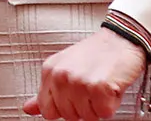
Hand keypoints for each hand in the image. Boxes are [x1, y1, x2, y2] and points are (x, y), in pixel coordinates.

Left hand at [22, 27, 148, 119]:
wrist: (121, 37)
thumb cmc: (97, 52)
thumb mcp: (65, 67)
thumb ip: (47, 91)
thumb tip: (29, 108)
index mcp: (50, 71)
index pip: (47, 110)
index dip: (65, 109)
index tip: (75, 99)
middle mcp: (61, 76)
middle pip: (69, 116)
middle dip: (84, 107)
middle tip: (92, 88)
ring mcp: (79, 82)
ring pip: (87, 117)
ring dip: (98, 106)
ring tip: (101, 85)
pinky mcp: (99, 87)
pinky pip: (104, 113)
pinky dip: (111, 104)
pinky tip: (110, 87)